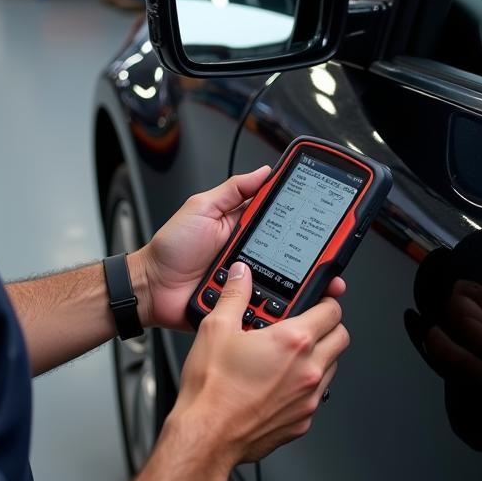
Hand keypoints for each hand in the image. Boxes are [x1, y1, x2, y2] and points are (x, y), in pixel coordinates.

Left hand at [135, 167, 346, 330]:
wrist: (151, 289)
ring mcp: (247, 282)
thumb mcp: (200, 208)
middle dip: (312, 259)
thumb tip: (263, 172)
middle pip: (290, 256)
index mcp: (243, 227)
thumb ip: (232, 190)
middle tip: (330, 261)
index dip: (302, 221)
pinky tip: (290, 307)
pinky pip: (266, 308)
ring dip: (299, 286)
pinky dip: (278, 308)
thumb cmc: (170, 248)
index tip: (325, 219)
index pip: (281, 221)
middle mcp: (249, 254)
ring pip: (283, 285)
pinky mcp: (241, 305)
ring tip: (317, 283)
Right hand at [166, 262, 349, 479]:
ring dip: (319, 355)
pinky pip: (316, 396)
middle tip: (307, 322)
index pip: (332, 310)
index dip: (325, 299)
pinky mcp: (302, 422)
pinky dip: (306, 384)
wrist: (206, 436)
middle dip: (328, 326)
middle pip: (341, 337)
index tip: (316, 299)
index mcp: (293, 342)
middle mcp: (308, 370)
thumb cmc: (212, 389)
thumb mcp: (216, 328)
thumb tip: (241, 275)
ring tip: (290, 352)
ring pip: (332, 367)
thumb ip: (234, 295)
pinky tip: (280, 381)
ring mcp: (308, 399)